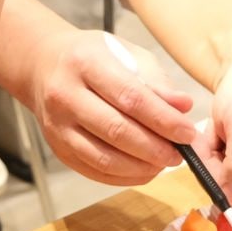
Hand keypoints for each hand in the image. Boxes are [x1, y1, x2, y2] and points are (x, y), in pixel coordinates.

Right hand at [26, 30, 197, 185]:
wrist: (44, 65)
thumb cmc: (92, 57)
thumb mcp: (125, 53)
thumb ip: (155, 81)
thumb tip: (183, 106)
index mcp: (85, 63)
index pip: (130, 97)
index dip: (163, 119)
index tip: (187, 132)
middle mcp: (65, 95)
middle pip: (116, 131)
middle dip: (155, 148)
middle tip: (179, 154)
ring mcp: (57, 125)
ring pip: (104, 158)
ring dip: (141, 167)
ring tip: (164, 163)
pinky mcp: (57, 148)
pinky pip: (94, 171)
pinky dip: (124, 177)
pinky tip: (143, 170)